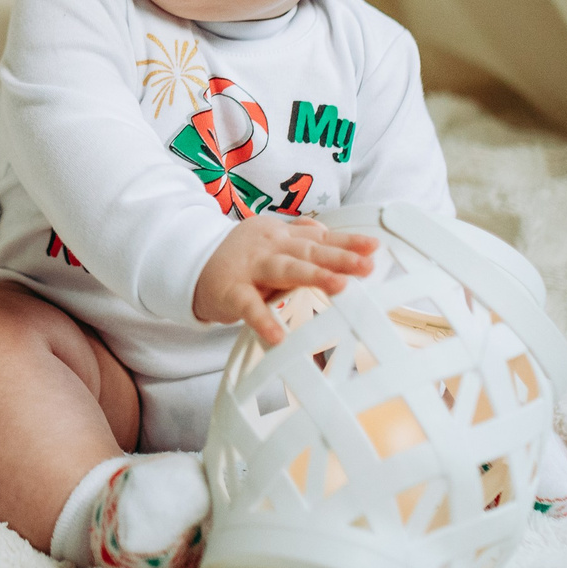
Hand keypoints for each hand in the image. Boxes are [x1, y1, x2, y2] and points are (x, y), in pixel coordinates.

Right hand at [191, 218, 377, 345]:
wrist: (191, 263)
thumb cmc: (241, 256)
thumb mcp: (271, 239)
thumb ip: (300, 235)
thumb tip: (331, 231)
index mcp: (282, 236)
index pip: (320, 238)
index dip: (347, 243)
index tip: (375, 248)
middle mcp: (270, 247)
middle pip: (309, 250)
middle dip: (339, 258)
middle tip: (367, 266)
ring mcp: (250, 268)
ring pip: (285, 269)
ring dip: (313, 276)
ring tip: (341, 286)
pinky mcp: (231, 292)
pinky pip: (248, 307)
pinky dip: (262, 320)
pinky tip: (278, 336)